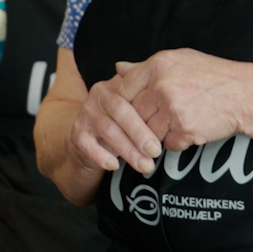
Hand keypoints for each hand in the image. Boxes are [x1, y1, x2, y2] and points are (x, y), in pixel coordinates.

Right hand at [67, 62, 166, 177]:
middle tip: (156, 151)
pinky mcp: (76, 133)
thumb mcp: (138, 109)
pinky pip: (87, 145)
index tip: (169, 130)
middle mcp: (99, 96)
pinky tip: (114, 166)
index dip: (151, 113)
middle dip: (140, 133)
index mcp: (118, 85)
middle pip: (122, 111)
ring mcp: (86, 114)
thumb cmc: (122, 122)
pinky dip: (101, 156)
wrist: (88, 138)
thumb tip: (176, 98)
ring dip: (127, 150)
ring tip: (145, 165)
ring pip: (108, 130)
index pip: (136, 96)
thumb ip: (154, 101)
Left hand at [113, 48, 250, 153]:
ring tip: (177, 121)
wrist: (245, 94)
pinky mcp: (184, 131)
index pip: (122, 89)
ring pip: (147, 132)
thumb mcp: (180, 60)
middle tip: (156, 118)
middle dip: (142, 120)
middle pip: (132, 114)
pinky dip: (177, 141)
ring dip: (158, 133)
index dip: (123, 102)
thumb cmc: (213, 76)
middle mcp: (162, 87)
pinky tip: (190, 128)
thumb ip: (146, 66)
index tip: (129, 109)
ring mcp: (172, 110)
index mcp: (158, 66)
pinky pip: (168, 144)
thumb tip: (118, 69)